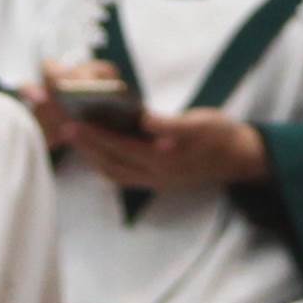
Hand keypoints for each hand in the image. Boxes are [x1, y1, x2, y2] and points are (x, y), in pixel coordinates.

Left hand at [65, 106, 265, 194]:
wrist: (240, 158)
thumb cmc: (222, 135)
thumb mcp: (203, 123)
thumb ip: (172, 125)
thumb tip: (145, 121)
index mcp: (163, 162)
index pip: (119, 148)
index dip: (94, 136)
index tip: (71, 124)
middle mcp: (154, 176)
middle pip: (109, 163)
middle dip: (84, 145)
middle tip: (61, 127)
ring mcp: (154, 181)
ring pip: (112, 172)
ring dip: (91, 156)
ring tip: (73, 137)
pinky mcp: (156, 180)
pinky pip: (122, 175)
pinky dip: (104, 163)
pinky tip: (96, 150)